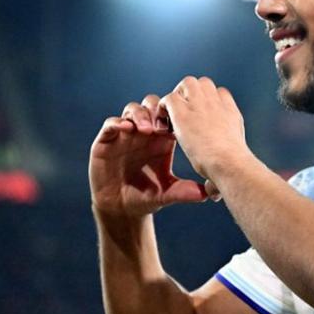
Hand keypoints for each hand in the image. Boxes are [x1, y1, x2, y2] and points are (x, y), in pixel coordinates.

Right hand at [89, 95, 209, 217]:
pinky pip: (111, 124)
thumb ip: (184, 191)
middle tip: (163, 125)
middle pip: (152, 106)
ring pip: (132, 110)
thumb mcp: (167, 193)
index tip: (180, 126)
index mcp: (162, 139)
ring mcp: (125, 134)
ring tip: (147, 128)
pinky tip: (125, 128)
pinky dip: (117, 122)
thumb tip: (206, 195)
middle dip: (157, 110)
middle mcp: (144, 132)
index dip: (175, 116)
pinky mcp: (106, 141)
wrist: (121, 207)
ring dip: (140, 114)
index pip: (170, 116)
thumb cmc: (147, 197)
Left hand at [160, 76, 250, 180]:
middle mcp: (218, 103)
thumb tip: (212, 195)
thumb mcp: (227, 171)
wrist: (228, 162)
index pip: (220, 95)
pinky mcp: (183, 110)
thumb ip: (218, 175)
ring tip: (172, 116)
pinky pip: (169, 98)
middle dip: (193, 94)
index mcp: (231, 113)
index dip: (209, 105)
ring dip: (179, 96)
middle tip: (184, 113)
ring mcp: (201, 103)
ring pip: (187, 85)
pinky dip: (164, 108)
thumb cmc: (232, 171)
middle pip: (204, 84)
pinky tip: (163, 123)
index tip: (201, 120)